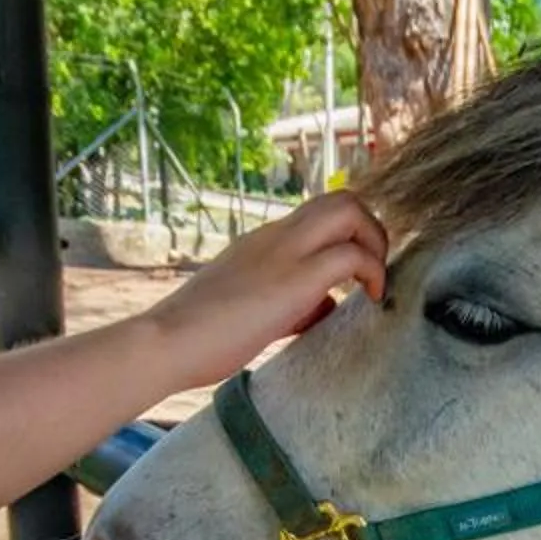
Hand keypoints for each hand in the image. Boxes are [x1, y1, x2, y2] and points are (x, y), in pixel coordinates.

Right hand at [148, 193, 387, 386]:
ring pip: (349, 209)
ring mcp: (284, 252)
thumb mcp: (252, 311)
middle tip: (373, 271)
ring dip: (375, 243)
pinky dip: (373, 273)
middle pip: (340, 197)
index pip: (317, 216)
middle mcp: (275, 236)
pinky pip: (351, 256)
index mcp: (263, 243)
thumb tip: (325, 307)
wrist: (165, 342)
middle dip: (371, 229)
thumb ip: (291, 304)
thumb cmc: (199, 337)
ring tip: (374, 283)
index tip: (355, 274)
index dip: (348, 236)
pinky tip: (372, 301)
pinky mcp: (293, 278)